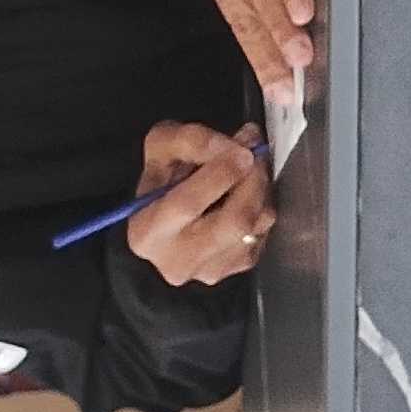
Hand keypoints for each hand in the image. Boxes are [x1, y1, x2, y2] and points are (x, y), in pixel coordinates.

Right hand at [127, 120, 275, 286]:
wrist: (168, 218)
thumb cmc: (162, 181)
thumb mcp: (162, 147)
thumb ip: (192, 140)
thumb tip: (236, 146)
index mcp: (147, 232)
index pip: (188, 204)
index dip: (220, 174)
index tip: (243, 151)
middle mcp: (177, 261)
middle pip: (233, 221)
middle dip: (252, 181)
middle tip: (256, 152)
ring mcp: (210, 271)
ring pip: (254, 227)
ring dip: (261, 190)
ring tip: (250, 168)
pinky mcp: (237, 269)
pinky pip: (263, 234)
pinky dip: (262, 207)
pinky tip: (248, 193)